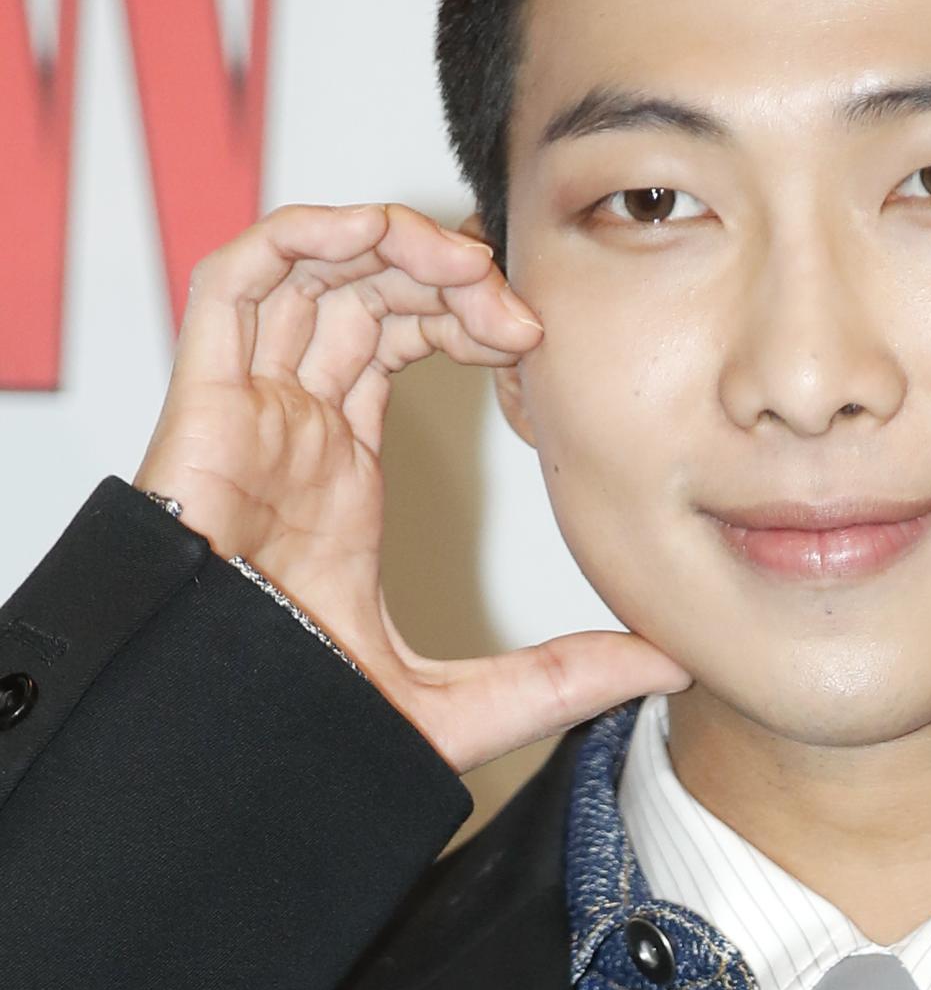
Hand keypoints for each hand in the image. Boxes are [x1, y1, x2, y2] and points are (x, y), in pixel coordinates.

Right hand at [133, 201, 692, 772]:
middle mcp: (288, 427)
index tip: (530, 338)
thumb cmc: (303, 730)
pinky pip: (232, 283)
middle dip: (441, 273)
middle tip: (514, 305)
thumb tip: (669, 665)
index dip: (465, 314)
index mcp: (337, 471)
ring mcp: (245, 412)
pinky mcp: (201, 405)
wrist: (220, 753)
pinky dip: (298, 236)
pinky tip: (374, 237)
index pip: (396, 341)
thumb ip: (563, 678)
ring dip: (388, 243)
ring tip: (465, 267)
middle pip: (359, 294)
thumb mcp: (463, 704)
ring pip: (306, 271)